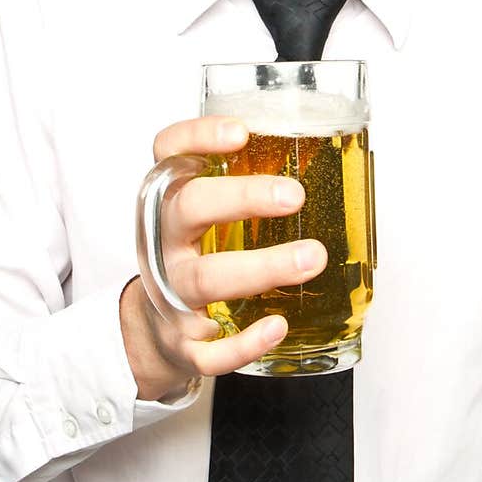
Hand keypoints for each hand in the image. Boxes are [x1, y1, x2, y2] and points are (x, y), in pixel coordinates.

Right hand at [120, 116, 326, 400]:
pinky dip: (244, 341)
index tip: (241, 132)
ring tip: (312, 257)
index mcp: (167, 199)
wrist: (150, 331)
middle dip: (242, 197)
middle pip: (190, 208)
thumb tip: (331, 156)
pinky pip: (208, 349)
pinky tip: (277, 326)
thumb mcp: (200, 212)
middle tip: (294, 195)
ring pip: (205, 278)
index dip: (198, 137)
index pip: (168, 152)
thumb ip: (242, 182)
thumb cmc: (191, 257)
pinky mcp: (183, 343)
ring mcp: (169, 293)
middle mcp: (162, 241)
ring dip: (261, 267)